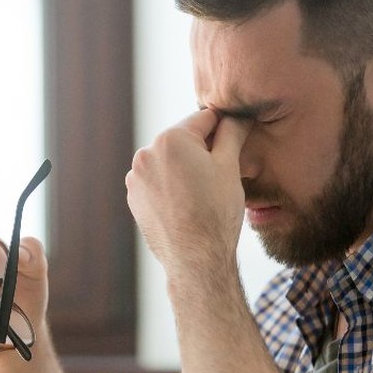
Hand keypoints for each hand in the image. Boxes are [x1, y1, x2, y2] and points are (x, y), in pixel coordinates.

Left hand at [126, 109, 249, 271]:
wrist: (196, 259)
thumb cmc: (216, 212)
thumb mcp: (230, 166)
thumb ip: (232, 132)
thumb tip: (238, 114)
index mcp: (170, 139)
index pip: (204, 119)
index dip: (224, 129)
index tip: (235, 142)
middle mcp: (145, 153)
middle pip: (183, 141)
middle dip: (201, 151)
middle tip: (219, 176)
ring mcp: (135, 177)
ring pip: (169, 162)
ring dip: (184, 168)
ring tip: (202, 194)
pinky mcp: (134, 198)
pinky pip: (157, 182)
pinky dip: (171, 186)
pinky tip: (186, 204)